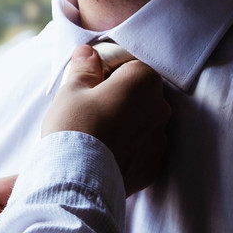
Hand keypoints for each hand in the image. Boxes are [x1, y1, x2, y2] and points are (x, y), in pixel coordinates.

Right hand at [41, 44, 170, 195]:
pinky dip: (129, 150)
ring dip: (127, 125)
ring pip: (143, 123)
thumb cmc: (74, 126)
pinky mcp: (154, 167)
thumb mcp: (71, 89)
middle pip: (141, 95)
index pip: (131, 66)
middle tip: (92, 110)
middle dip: (121, 99)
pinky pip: (143, 150)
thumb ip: (85, 67)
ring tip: (98, 135)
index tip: (91, 86)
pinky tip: (106, 153)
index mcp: (143, 81)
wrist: (77, 179)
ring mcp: (160, 140)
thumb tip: (88, 53)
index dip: (109, 74)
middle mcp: (160, 108)